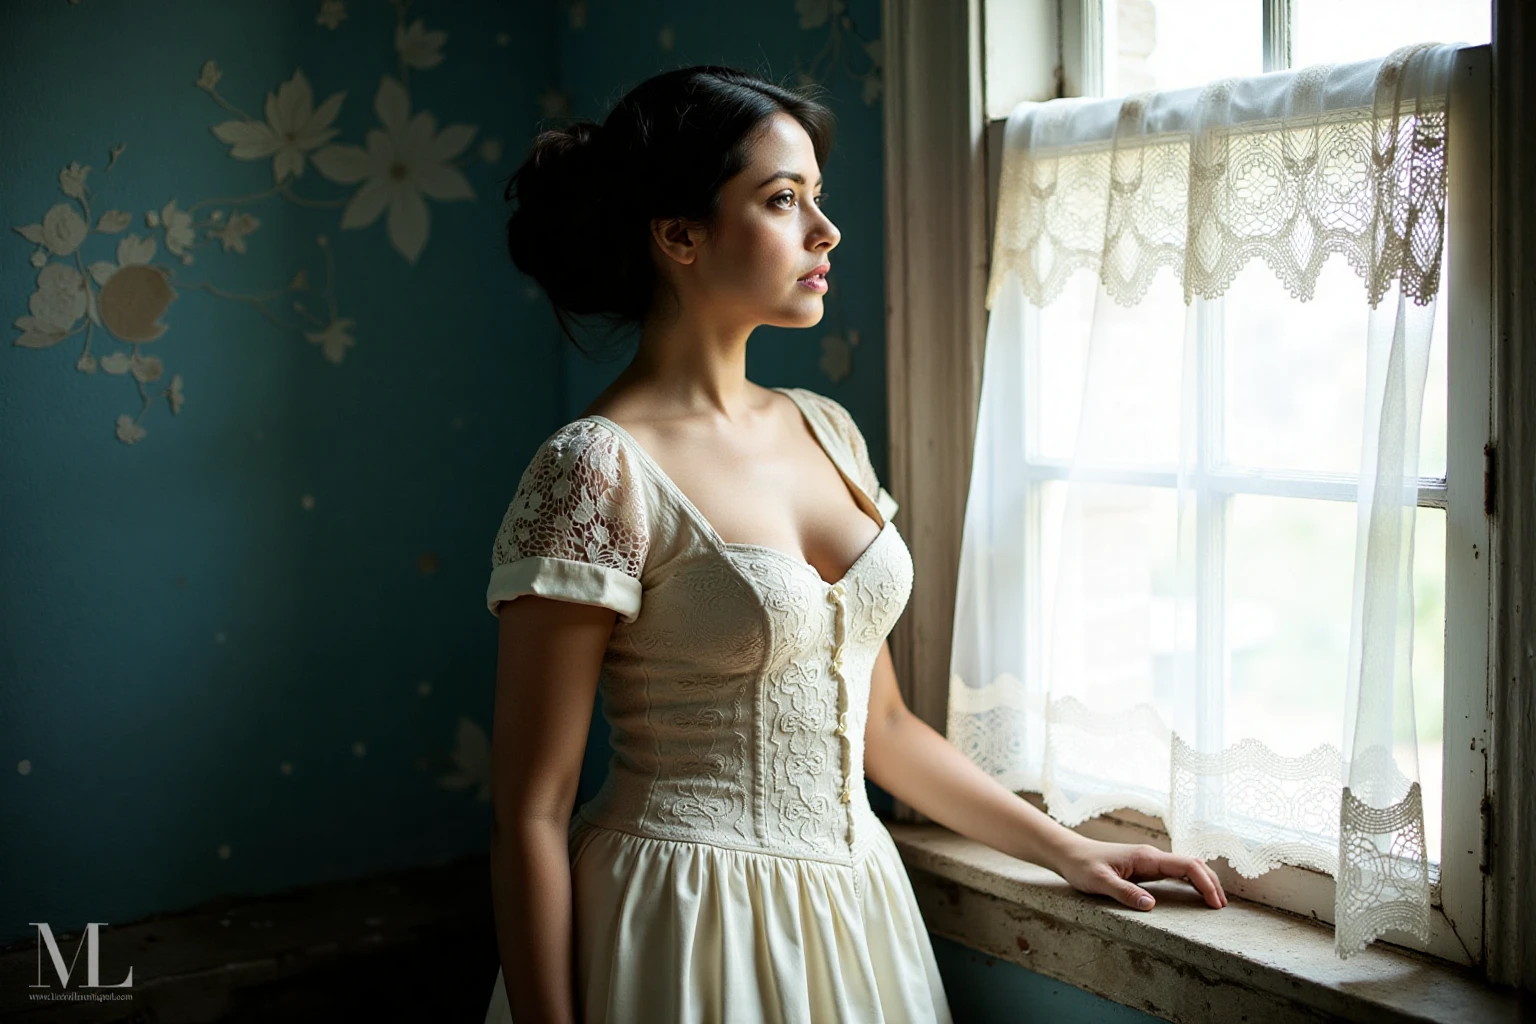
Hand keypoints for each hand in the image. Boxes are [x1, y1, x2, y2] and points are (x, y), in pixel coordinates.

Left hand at [1052, 837, 1227, 910]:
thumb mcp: (1099, 882)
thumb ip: (1124, 892)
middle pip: (1192, 864)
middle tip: (1221, 907)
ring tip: (1215, 902)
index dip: (1205, 883)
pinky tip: (1195, 894)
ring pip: (1186, 867)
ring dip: (1203, 882)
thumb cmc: (1082, 866)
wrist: (1070, 854)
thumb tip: (1151, 905)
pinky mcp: (1145, 867)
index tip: (1215, 903)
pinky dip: (1190, 881)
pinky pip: (1175, 872)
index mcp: (1146, 857)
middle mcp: (1152, 856)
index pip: (1186, 865)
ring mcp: (1150, 861)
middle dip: (1210, 883)